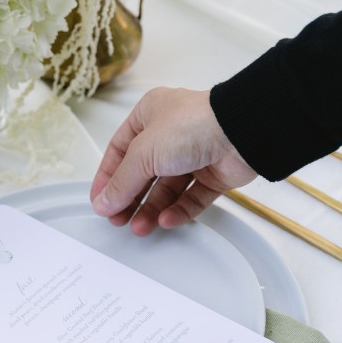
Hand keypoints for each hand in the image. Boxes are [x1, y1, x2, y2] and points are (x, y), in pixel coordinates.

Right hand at [90, 87, 256, 235]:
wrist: (241, 133)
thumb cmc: (192, 125)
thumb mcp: (143, 152)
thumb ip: (121, 182)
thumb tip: (103, 202)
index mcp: (149, 115)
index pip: (120, 150)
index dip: (108, 177)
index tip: (100, 201)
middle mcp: (171, 134)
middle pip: (143, 173)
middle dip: (130, 199)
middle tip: (119, 220)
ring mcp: (194, 154)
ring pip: (167, 189)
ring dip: (152, 209)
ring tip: (141, 227)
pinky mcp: (214, 174)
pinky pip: (191, 198)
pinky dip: (178, 211)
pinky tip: (166, 220)